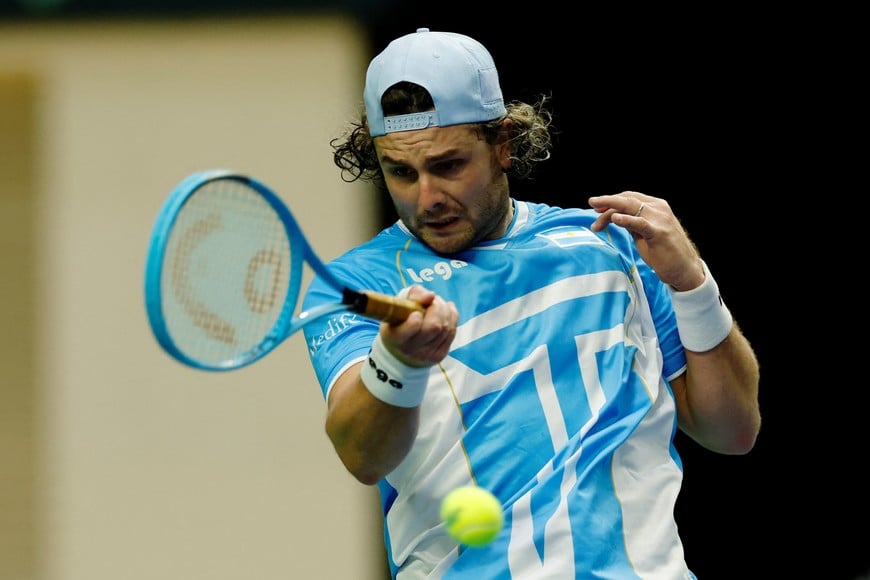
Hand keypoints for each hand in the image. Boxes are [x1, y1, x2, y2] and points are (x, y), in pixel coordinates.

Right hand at [380, 285, 457, 367]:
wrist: (402, 351)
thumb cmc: (400, 322)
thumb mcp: (400, 306)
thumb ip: (414, 296)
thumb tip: (431, 296)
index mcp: (396, 337)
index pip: (412, 327)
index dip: (417, 318)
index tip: (416, 312)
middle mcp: (411, 350)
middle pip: (434, 327)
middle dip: (438, 308)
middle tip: (433, 301)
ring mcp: (426, 355)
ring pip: (446, 329)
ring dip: (446, 311)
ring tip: (438, 304)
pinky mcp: (439, 356)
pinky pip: (452, 332)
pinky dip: (452, 318)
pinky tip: (447, 311)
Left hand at [587, 191, 703, 290]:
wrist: (684, 269)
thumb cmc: (663, 252)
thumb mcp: (644, 233)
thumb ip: (632, 223)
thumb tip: (614, 216)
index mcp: (655, 205)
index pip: (629, 197)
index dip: (611, 200)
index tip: (596, 208)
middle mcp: (658, 208)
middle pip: (627, 199)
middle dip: (606, 200)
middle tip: (591, 203)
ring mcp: (660, 219)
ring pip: (630, 207)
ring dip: (609, 213)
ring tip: (596, 218)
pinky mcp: (659, 232)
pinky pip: (640, 223)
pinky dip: (626, 219)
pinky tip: (615, 219)